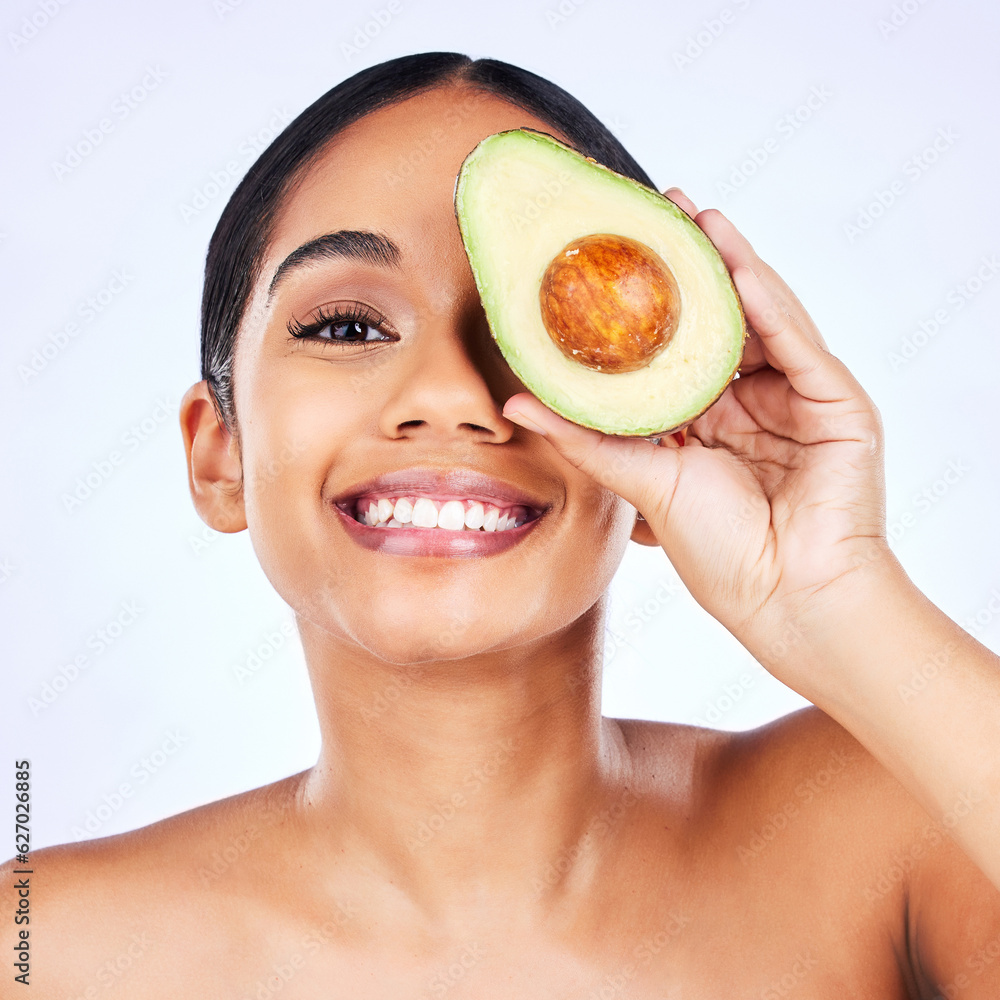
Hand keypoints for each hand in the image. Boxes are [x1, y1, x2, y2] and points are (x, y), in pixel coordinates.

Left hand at [503, 190, 892, 659]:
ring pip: (764, 318)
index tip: (620, 258)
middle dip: (694, 266)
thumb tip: (517, 405)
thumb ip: (586, 438)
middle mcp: (757, 403)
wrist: (788, 600)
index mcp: (713, 422)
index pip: (682, 348)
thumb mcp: (642, 481)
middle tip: (659, 210)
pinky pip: (798, 343)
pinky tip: (736, 266)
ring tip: (696, 215)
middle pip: (724, 320)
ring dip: (732, 264)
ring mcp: (801, 400)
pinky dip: (767, 302)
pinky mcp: (838, 405)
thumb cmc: (723, 554)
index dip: (655, 304)